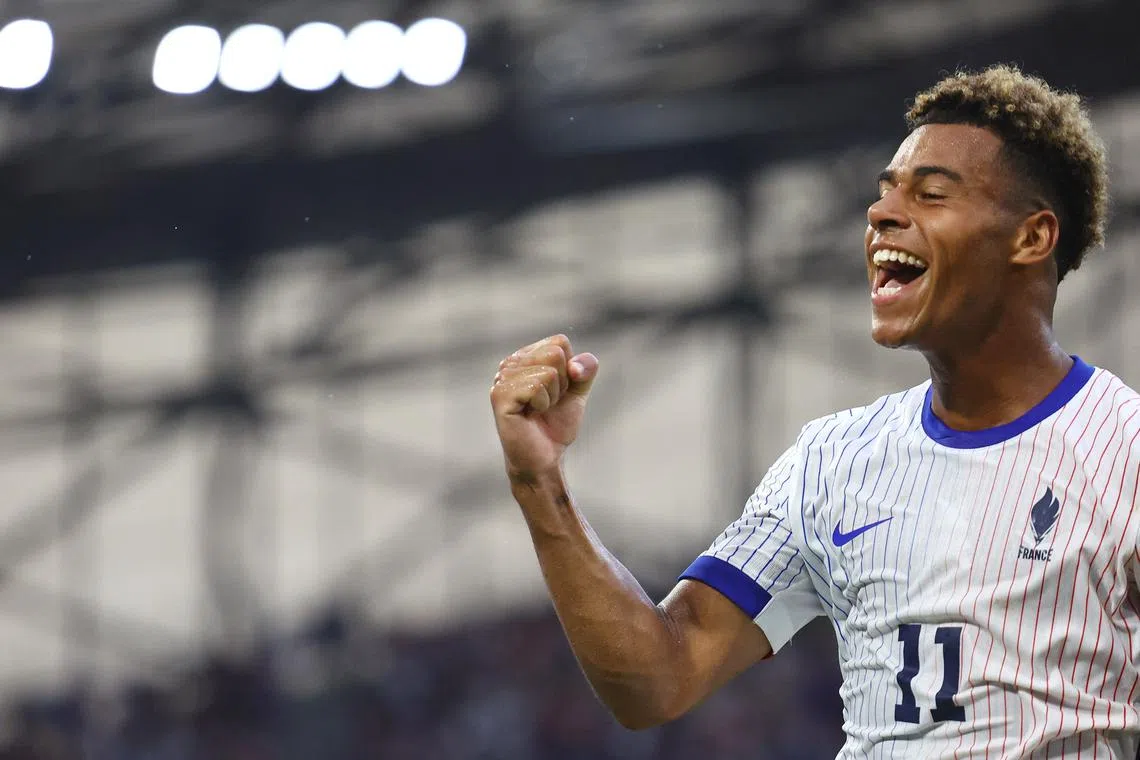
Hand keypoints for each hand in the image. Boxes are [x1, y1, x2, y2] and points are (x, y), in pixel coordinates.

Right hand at [490, 334, 598, 479]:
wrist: (545, 457)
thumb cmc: (555, 425)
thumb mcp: (577, 392)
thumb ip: (585, 371)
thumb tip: (576, 365)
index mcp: (526, 356)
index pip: (560, 342)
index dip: (569, 370)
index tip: (558, 391)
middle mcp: (510, 363)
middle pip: (555, 354)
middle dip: (561, 383)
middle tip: (547, 403)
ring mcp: (502, 378)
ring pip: (548, 372)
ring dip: (552, 397)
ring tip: (538, 410)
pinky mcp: (500, 395)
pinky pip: (537, 387)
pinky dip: (542, 404)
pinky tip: (530, 414)